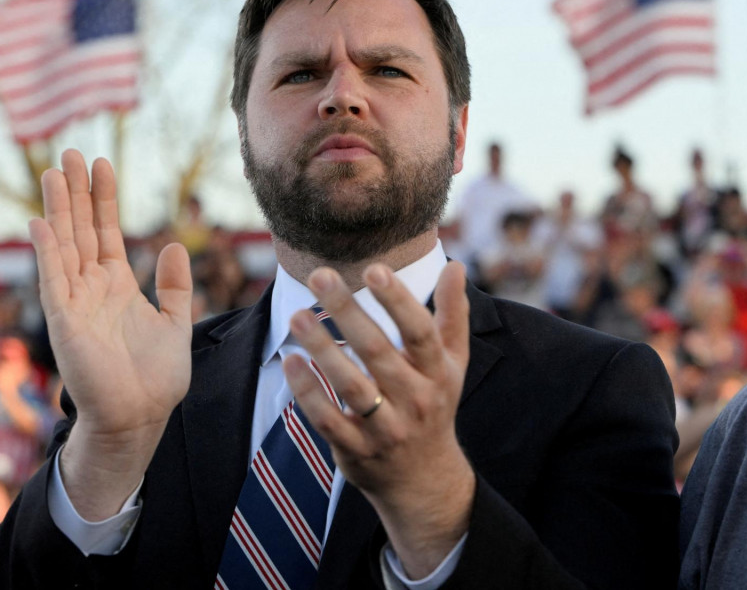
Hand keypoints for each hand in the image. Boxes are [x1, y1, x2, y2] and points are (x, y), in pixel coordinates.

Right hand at [28, 149, 192, 516]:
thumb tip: (173, 245)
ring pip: (64, 245)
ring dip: (59, 209)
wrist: (139, 417)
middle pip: (80, 230)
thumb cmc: (156, 378)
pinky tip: (42, 221)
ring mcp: (75, 302)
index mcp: (117, 286)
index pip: (106, 232)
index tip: (101, 164)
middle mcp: (92, 288)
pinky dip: (48, 251)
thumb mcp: (175, 322)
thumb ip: (174, 285)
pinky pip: (53, 279)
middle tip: (69, 153)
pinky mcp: (64, 321)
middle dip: (75, 192)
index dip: (103, 199)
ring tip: (54, 171)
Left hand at [283, 261, 473, 578]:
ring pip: (350, 385)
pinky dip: (308, 392)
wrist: (424, 478)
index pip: (420, 332)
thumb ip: (452, 314)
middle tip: (320, 276)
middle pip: (378, 351)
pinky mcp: (356, 449)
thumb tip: (456, 266)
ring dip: (321, 348)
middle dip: (347, 310)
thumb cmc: (433, 404)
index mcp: (436, 372)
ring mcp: (385, 427)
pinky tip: (291, 361)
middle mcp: (414, 399)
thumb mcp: (451, 362)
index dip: (398, 301)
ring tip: (297, 316)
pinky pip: (328, 420)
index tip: (373, 269)